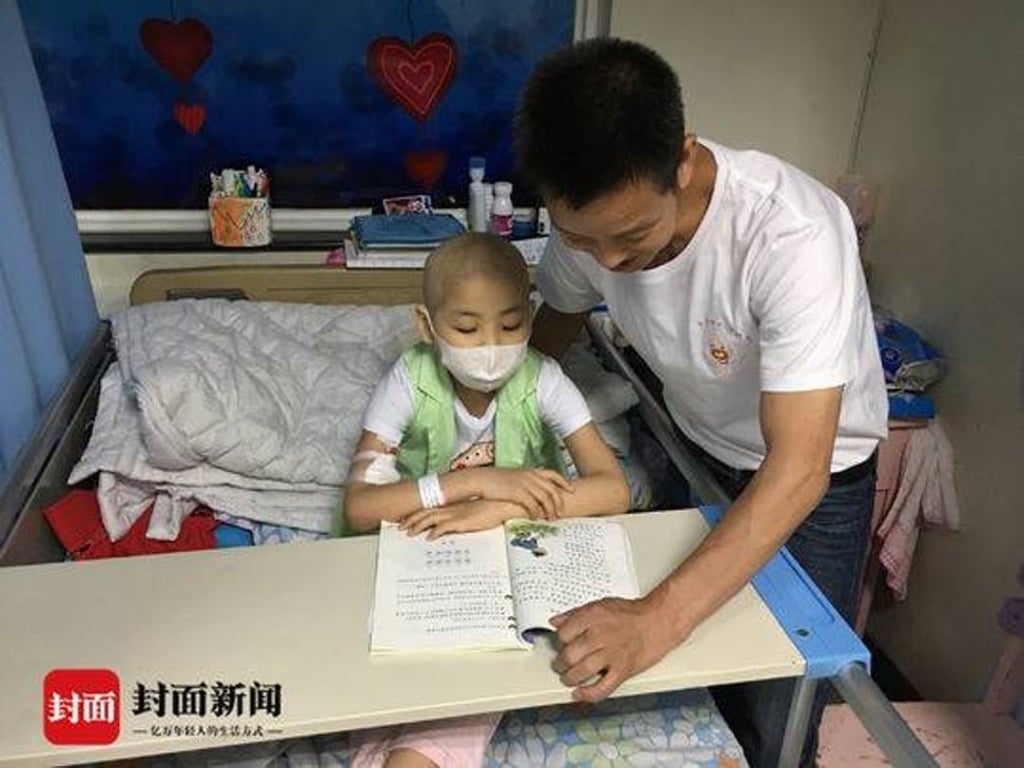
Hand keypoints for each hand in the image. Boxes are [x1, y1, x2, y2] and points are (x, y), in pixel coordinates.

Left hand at [399, 499, 521, 538]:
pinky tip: (429, 538)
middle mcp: (452, 508)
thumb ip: (465, 516)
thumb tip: (458, 524)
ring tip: (408, 532)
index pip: (431, 508)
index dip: (418, 514)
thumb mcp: (475, 512)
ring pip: (431, 518)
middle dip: (411, 519)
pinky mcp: (463, 521)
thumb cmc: (493, 507)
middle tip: (400, 527)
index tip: (408, 519)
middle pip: (426, 512)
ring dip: (418, 525)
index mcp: (455, 505)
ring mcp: (456, 513)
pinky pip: (444, 527)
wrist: (505, 503)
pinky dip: (435, 532)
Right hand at [473, 468, 572, 519]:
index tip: (572, 490)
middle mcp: (530, 476)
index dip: (564, 483)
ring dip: (550, 510)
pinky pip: (533, 505)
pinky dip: (536, 513)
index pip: (554, 475)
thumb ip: (527, 481)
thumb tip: (534, 490)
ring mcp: (525, 484)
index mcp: (531, 471)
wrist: (482, 479)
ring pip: (545, 499)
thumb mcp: (515, 476)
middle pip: (553, 489)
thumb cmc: (496, 480)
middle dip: (559, 502)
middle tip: (561, 513)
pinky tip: (535, 518)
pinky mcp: (518, 493)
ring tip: (550, 519)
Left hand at [550, 596, 686, 702]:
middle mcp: (600, 636)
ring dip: (570, 678)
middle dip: (561, 663)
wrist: (658, 621)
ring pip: (581, 672)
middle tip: (560, 664)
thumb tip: (555, 621)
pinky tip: (580, 693)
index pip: (563, 634)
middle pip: (569, 655)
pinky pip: (602, 688)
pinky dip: (588, 694)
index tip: (561, 645)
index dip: (559, 641)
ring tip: (568, 678)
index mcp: (592, 617)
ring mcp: (611, 654)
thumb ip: (575, 613)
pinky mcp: (623, 670)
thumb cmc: (631, 613)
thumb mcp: (599, 604)